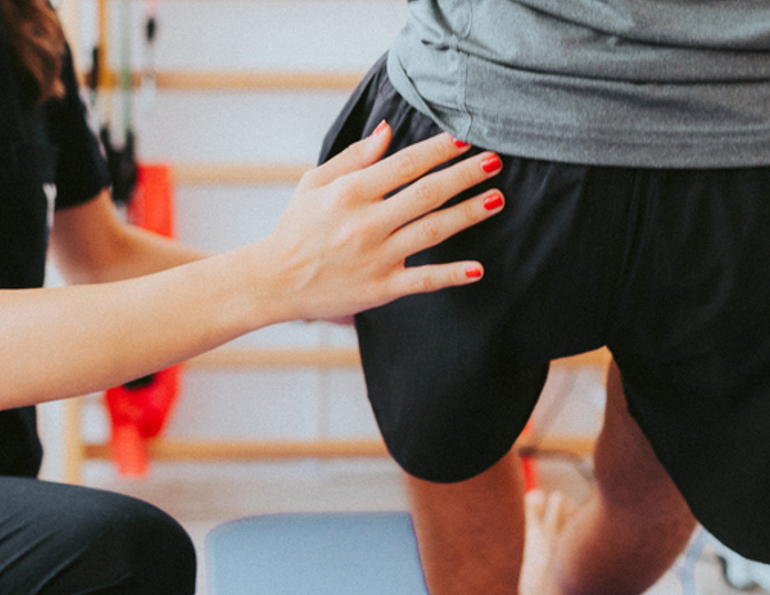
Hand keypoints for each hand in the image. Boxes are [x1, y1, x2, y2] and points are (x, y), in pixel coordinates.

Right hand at [244, 122, 503, 322]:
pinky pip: (422, 280)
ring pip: (432, 231)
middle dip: (464, 176)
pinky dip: (451, 275)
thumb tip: (388, 130)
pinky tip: (478, 269)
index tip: (464, 138)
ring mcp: (375, 257)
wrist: (272, 282)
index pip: (403, 165)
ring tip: (496, 199)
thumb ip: (354, 158)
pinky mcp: (380, 289)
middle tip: (494, 161)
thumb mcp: (314, 183)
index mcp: (349, 193)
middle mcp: (365, 223)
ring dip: (468, 214)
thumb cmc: (295, 228)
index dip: (437, 150)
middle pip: (425, 194)